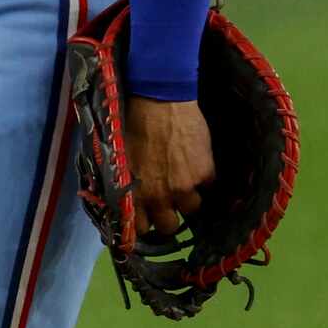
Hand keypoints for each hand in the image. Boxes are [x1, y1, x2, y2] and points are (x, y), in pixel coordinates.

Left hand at [125, 95, 216, 238]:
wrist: (160, 100)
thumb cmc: (132, 123)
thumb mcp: (120, 157)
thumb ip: (127, 182)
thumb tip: (129, 197)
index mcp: (135, 191)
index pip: (140, 227)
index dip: (143, 224)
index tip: (145, 219)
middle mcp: (161, 194)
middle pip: (169, 226)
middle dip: (167, 217)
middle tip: (166, 205)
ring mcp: (186, 186)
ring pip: (191, 208)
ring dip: (186, 198)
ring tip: (182, 182)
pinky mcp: (206, 173)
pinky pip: (207, 186)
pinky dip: (202, 178)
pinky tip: (194, 163)